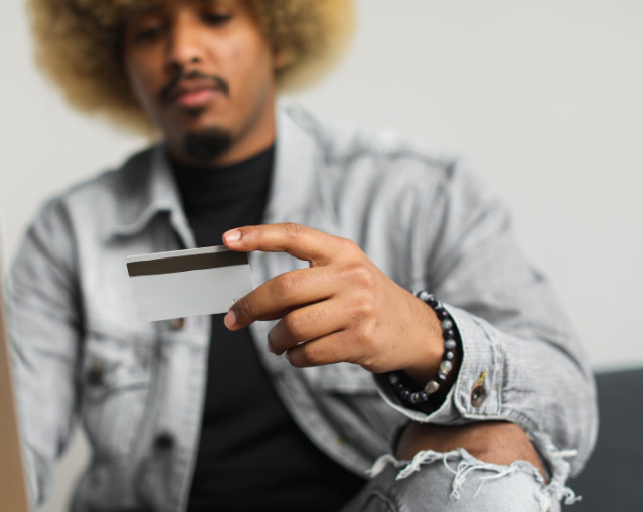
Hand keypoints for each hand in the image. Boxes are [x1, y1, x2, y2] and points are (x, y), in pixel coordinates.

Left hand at [222, 223, 443, 380]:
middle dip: (250, 307)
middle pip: (284, 289)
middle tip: (234, 319)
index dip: (259, 235)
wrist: (414, 330)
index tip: (228, 239)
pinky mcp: (362, 340)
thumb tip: (249, 302)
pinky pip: (308, 353)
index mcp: (342, 251)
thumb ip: (302, 281)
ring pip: (293, 326)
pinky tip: (297, 354)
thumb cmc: (364, 300)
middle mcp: (352, 275)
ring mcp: (359, 309)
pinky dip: (294, 357)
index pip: (294, 235)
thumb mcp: (342, 276)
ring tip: (276, 342)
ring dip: (274, 339)